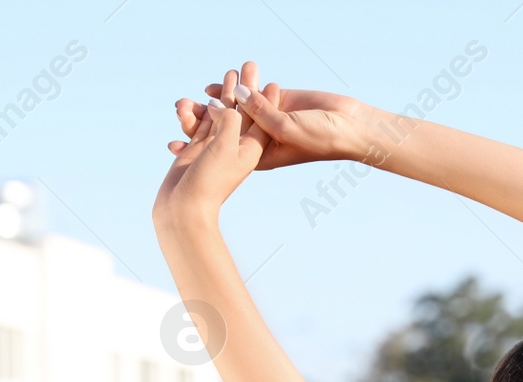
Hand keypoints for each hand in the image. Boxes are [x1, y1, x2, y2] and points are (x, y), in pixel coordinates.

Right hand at [154, 76, 272, 225]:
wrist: (183, 212)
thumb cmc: (209, 184)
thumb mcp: (228, 148)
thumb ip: (231, 122)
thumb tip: (228, 102)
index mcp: (252, 152)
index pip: (264, 121)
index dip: (268, 100)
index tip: (271, 80)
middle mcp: (236, 150)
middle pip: (244, 114)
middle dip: (245, 89)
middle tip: (247, 65)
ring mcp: (216, 150)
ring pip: (222, 116)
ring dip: (224, 96)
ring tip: (226, 73)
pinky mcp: (198, 152)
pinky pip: (202, 125)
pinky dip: (201, 111)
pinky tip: (201, 96)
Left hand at [171, 61, 367, 169]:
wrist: (349, 125)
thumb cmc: (323, 137)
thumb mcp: (288, 128)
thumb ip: (261, 112)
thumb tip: (235, 95)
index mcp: (258, 155)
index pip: (221, 152)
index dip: (197, 149)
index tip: (173, 144)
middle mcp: (259, 139)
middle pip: (223, 130)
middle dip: (199, 122)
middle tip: (178, 109)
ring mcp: (266, 119)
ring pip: (234, 110)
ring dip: (214, 103)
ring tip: (189, 97)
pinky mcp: (275, 101)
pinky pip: (249, 94)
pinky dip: (233, 89)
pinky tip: (213, 84)